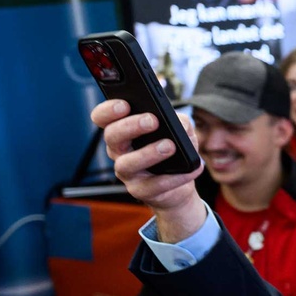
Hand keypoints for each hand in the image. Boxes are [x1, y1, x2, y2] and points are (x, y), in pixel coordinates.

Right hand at [91, 99, 205, 238]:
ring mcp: (127, 172)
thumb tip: (179, 122)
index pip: (103, 118)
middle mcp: (119, 151)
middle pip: (111, 137)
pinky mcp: (140, 190)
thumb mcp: (182, 131)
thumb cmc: (176, 150)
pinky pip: (154, 185)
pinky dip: (175, 177)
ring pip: (126, 164)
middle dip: (130, 126)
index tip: (124, 104)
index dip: (108, 110)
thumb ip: (180, 121)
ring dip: (148, 153)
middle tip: (152, 120)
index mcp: (123, 131)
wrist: (181, 182)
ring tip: (169, 146)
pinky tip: (192, 168)